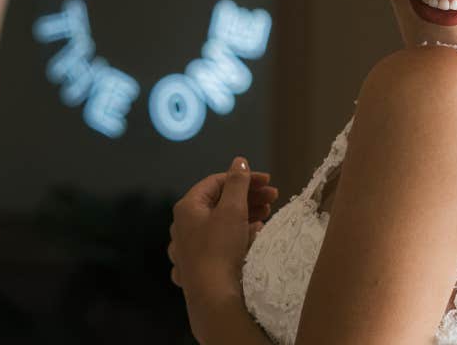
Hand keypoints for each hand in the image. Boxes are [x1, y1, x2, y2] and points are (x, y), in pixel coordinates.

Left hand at [168, 157, 279, 296]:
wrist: (212, 296)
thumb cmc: (220, 248)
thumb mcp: (232, 210)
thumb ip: (238, 182)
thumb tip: (239, 160)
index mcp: (188, 207)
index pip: (217, 182)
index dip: (244, 178)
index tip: (269, 182)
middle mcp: (183, 225)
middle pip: (218, 203)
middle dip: (247, 198)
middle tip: (273, 199)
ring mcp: (187, 247)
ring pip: (218, 224)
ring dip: (244, 216)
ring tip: (266, 218)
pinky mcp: (196, 266)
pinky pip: (217, 243)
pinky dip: (236, 236)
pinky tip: (252, 237)